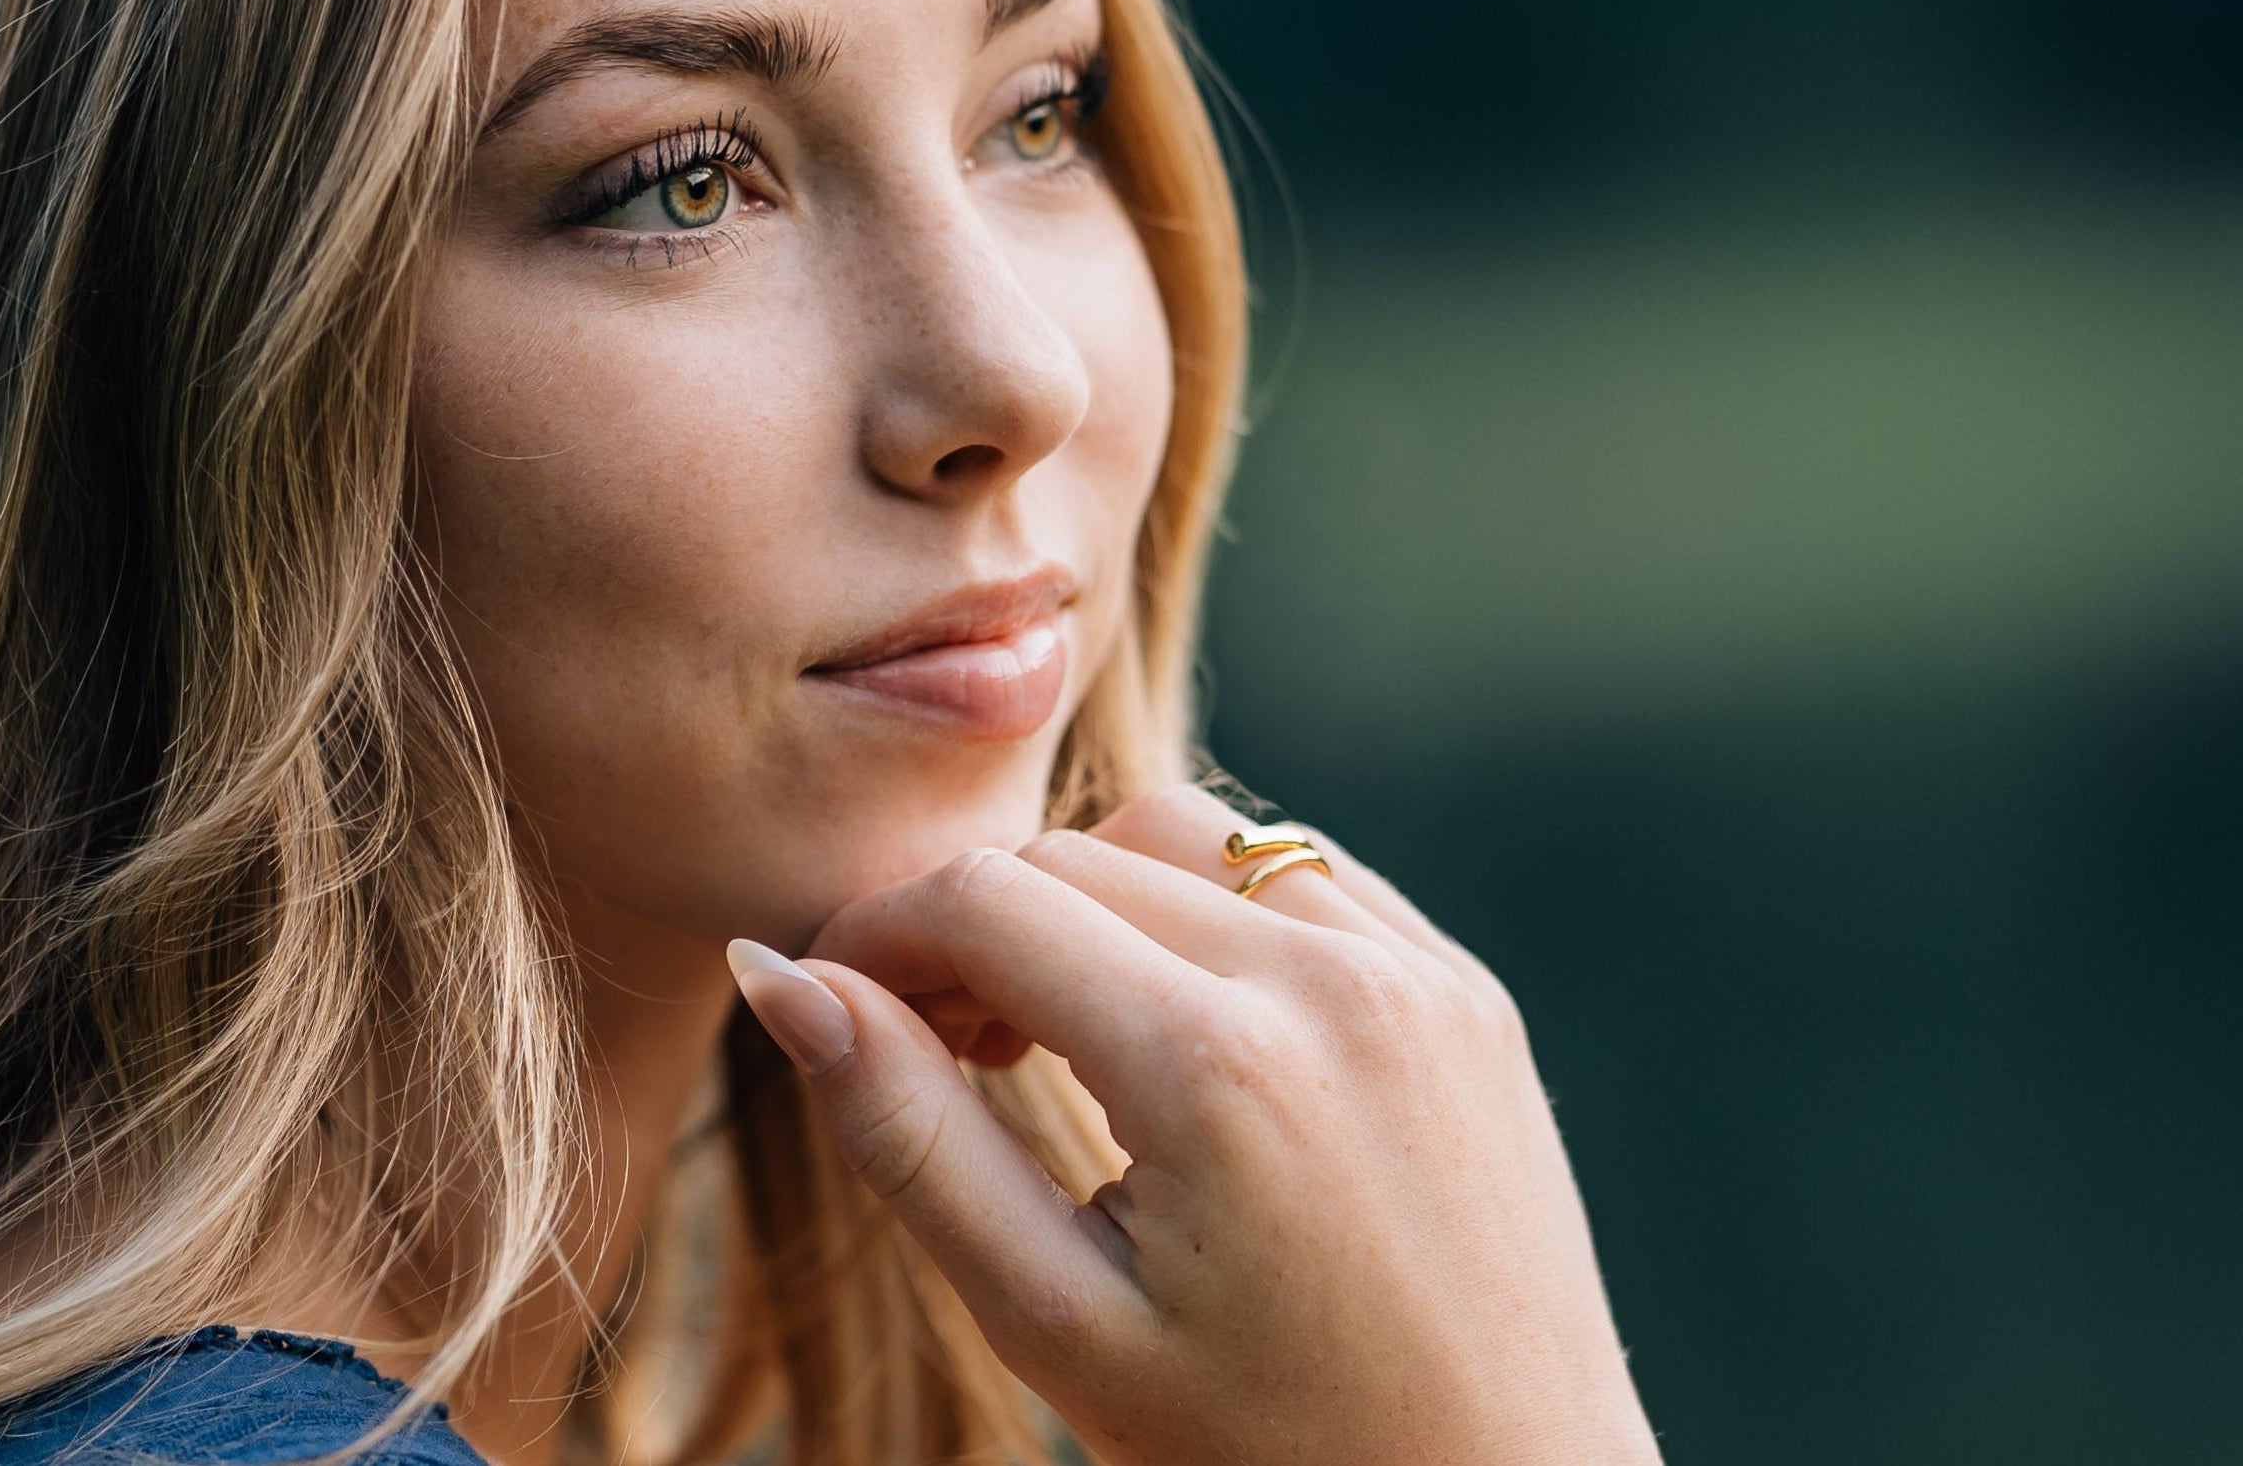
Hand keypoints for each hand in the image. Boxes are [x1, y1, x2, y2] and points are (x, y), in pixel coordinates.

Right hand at [725, 784, 1661, 1465]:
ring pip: (1185, 838)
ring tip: (1052, 1044)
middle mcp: (1331, 981)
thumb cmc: (1269, 1456)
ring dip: (1090, 902)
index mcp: (1218, 1065)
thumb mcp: (1057, 1322)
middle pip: (1075, 853)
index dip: (873, 936)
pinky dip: (1210, 915)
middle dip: (970, 926)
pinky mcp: (1467, 994)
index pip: (983, 898)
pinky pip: (1301, 877)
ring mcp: (1418, 976)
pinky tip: (1179, 1032)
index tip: (826, 1004)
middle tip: (933, 1052)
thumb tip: (775, 978)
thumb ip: (909, 1137)